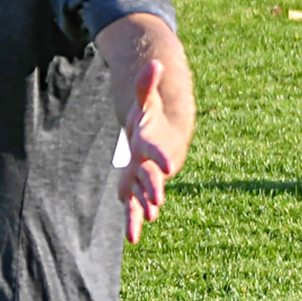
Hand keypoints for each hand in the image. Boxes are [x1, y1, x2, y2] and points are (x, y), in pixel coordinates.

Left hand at [118, 58, 175, 242]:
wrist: (162, 139)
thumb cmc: (151, 119)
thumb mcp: (147, 101)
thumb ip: (147, 84)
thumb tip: (154, 62)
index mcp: (150, 143)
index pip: (156, 150)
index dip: (162, 157)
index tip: (169, 166)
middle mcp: (150, 164)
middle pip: (152, 176)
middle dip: (154, 187)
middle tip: (157, 201)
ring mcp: (144, 177)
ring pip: (144, 196)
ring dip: (146, 207)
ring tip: (148, 220)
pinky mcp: (137, 188)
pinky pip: (134, 207)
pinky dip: (134, 221)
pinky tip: (132, 238)